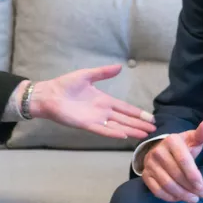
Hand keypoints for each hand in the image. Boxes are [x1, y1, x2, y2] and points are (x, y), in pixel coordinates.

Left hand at [30, 65, 156, 138]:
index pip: (126, 108)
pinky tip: (124, 135)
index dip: (138, 113)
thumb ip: (103, 72)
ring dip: (131, 130)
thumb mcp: (87, 75)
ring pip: (117, 126)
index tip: (151, 117)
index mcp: (104, 100)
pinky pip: (102, 130)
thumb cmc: (65, 85)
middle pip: (125, 119)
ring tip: (144, 135)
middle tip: (153, 129)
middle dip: (139, 124)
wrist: (49, 94)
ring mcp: (96, 119)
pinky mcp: (86, 124)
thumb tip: (120, 67)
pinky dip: (112, 133)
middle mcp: (103, 111)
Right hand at [142, 120, 202, 202]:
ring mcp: (150, 164)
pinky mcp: (145, 175)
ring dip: (182, 195)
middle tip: (202, 194)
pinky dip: (169, 197)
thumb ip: (202, 134)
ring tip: (193, 198)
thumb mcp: (192, 139)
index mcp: (171, 141)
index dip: (194, 176)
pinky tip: (179, 198)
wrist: (162, 150)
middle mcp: (158, 151)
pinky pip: (157, 190)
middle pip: (176, 175)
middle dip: (191, 188)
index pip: (184, 161)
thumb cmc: (182, 147)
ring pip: (167, 184)